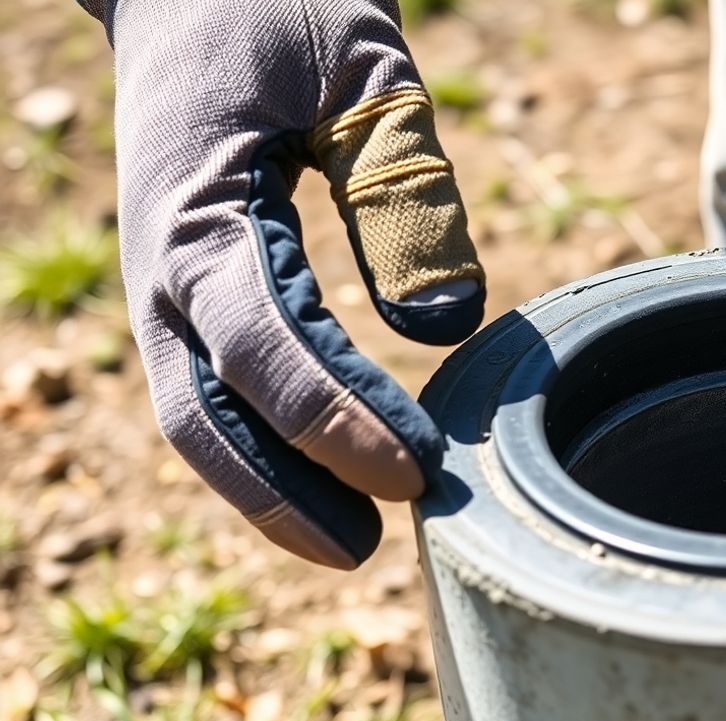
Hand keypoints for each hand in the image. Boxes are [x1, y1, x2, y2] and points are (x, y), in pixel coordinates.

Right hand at [87, 0, 484, 567]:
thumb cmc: (279, 6)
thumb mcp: (362, 76)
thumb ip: (403, 192)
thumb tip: (447, 324)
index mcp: (197, 212)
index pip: (264, 347)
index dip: (338, 420)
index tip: (416, 475)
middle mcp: (163, 263)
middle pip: (204, 413)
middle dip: (285, 491)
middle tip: (377, 545)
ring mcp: (166, 279)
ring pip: (199, 413)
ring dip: (268, 486)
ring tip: (355, 541)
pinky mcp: (191, 283)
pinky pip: (215, 381)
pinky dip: (266, 438)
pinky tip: (326, 470)